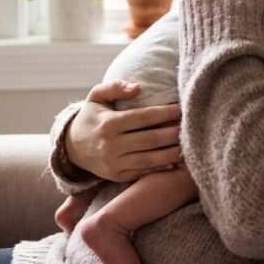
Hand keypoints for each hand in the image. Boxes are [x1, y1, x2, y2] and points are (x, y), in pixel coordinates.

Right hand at [65, 80, 182, 182]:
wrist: (72, 148)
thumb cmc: (91, 117)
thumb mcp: (96, 96)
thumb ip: (115, 87)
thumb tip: (137, 88)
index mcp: (109, 124)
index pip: (143, 117)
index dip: (164, 113)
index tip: (181, 109)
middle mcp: (111, 145)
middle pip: (150, 139)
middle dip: (173, 133)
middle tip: (191, 127)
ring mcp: (114, 163)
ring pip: (150, 158)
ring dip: (172, 153)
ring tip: (188, 145)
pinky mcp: (118, 176)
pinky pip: (144, 171)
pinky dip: (161, 167)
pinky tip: (177, 160)